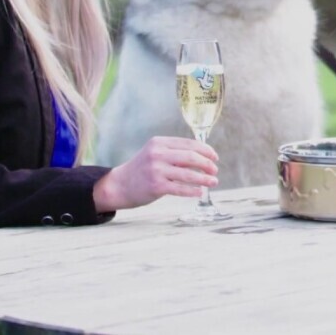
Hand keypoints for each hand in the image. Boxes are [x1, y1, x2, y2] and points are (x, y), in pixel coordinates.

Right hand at [93, 136, 218, 211]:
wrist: (120, 185)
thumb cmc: (142, 169)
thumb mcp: (155, 153)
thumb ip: (174, 152)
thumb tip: (202, 155)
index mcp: (159, 142)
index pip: (189, 143)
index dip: (206, 150)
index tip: (215, 157)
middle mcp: (158, 154)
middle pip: (191, 157)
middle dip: (207, 164)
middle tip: (215, 170)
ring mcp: (156, 170)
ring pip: (188, 174)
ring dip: (204, 178)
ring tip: (214, 181)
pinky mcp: (156, 186)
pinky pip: (180, 188)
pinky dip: (193, 190)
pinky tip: (200, 192)